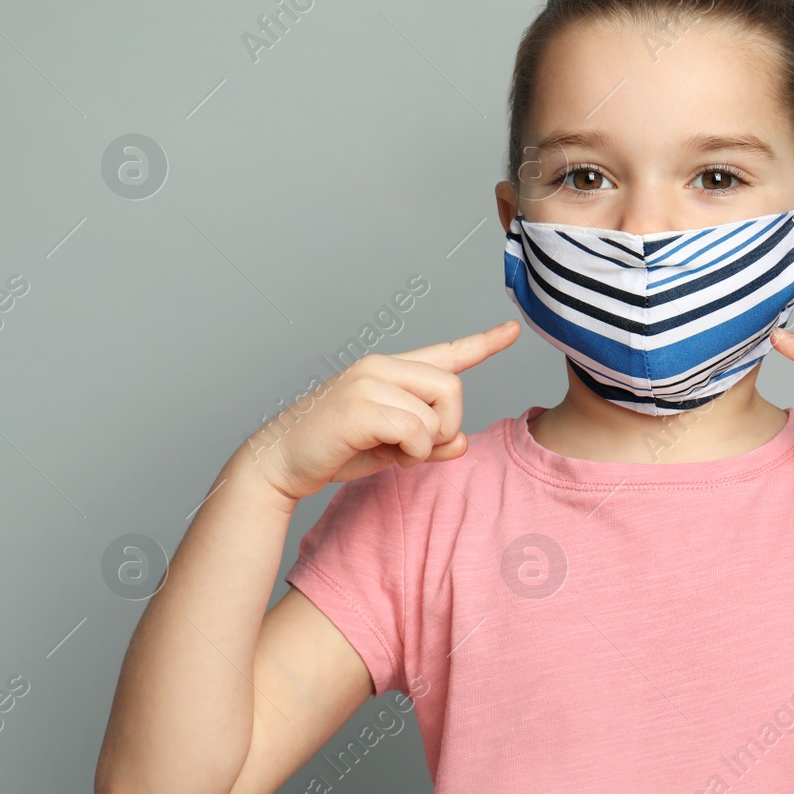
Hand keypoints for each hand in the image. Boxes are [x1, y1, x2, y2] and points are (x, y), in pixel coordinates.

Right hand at [245, 320, 520, 501]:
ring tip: (395, 453)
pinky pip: (416, 431)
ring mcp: (369, 382)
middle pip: (453, 387)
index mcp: (392, 370)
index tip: (512, 330)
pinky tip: (390, 457)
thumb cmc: (336, 449)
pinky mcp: (359, 406)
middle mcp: (382, 366)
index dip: (484, 343)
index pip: (448, 352)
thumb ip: (432, 442)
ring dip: (425, 446)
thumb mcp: (394, 448)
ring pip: (435, 414)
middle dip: (447, 426)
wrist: (281, 462)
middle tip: (418, 448)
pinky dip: (412, 453)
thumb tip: (463, 443)